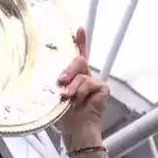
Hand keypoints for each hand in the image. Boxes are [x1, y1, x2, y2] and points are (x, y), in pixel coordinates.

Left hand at [55, 27, 108, 145]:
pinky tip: (79, 102)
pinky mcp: (102, 88)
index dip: (80, 41)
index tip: (79, 29)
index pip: (78, 54)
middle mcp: (85, 76)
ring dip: (72, 87)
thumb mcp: (56, 93)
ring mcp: (94, 81)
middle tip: (61, 81)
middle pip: (79, 60)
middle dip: (69, 70)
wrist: (75, 128)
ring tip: (67, 98)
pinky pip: (89, 83)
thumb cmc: (64, 113)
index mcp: (73, 75)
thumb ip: (58, 82)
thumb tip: (55, 76)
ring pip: (82, 74)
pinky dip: (81, 93)